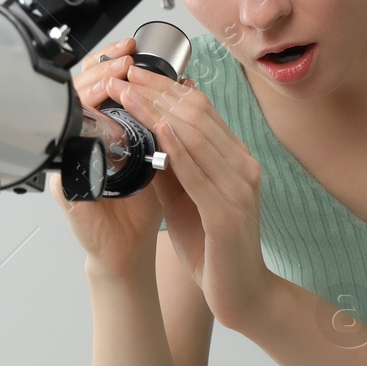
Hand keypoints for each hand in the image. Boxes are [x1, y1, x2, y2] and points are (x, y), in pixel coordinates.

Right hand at [50, 37, 163, 275]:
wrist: (130, 251)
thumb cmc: (142, 207)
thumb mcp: (160, 156)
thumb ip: (165, 125)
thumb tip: (186, 86)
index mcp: (101, 133)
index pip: (98, 87)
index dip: (111, 63)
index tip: (132, 49)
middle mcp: (80, 143)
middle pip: (78, 90)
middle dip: (102, 70)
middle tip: (124, 57)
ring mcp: (69, 162)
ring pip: (70, 112)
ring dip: (92, 90)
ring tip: (116, 75)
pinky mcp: (65, 185)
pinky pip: (69, 150)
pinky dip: (86, 130)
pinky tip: (103, 116)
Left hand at [101, 66, 271, 329]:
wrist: (241, 293)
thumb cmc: (211, 246)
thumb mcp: (184, 197)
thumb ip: (170, 166)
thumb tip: (139, 134)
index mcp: (235, 159)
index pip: (200, 109)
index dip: (165, 87)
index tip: (134, 72)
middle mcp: (243, 166)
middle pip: (197, 113)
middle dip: (156, 90)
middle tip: (123, 73)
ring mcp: (240, 188)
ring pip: (196, 135)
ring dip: (157, 111)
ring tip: (127, 94)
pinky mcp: (228, 213)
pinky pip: (200, 173)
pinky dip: (178, 148)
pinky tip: (158, 131)